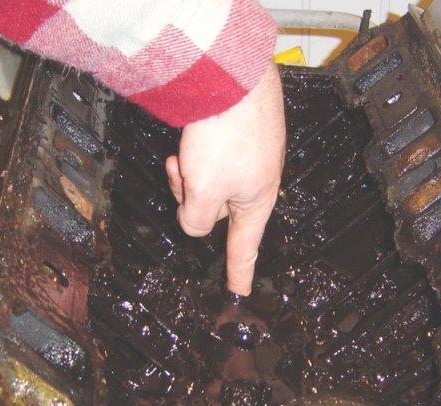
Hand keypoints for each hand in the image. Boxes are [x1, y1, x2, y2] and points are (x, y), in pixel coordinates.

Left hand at [166, 62, 285, 295]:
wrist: (233, 78)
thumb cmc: (226, 135)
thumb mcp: (203, 191)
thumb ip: (195, 219)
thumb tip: (194, 222)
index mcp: (256, 202)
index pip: (244, 248)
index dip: (240, 273)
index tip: (239, 291)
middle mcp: (257, 182)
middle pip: (216, 209)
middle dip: (192, 197)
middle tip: (184, 176)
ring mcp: (250, 156)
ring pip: (210, 181)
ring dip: (191, 173)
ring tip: (185, 153)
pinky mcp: (240, 136)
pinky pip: (214, 157)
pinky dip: (197, 154)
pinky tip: (193, 140)